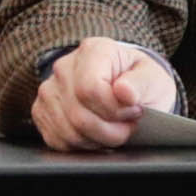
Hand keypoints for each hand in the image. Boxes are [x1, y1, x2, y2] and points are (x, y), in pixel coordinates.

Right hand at [30, 41, 182, 151]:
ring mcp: (49, 90)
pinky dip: (81, 145)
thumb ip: (141, 84)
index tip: (134, 111)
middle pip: (78, 114)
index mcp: (94, 50)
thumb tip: (124, 92)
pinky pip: (57, 140)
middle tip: (127, 126)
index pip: (90, 88)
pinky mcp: (42, 112)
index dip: (115, 110)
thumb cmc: (139, 83)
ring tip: (113, 130)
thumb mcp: (154, 79)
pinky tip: (96, 135)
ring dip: (97, 140)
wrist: (125, 89)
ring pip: (68, 131)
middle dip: (109, 131)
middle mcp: (64, 67)